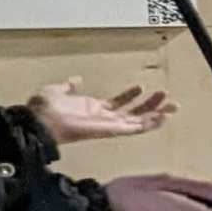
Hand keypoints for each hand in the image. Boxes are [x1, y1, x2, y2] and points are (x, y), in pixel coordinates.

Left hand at [28, 78, 172, 142]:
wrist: (38, 121)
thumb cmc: (43, 109)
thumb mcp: (57, 90)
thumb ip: (68, 86)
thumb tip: (75, 80)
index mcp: (92, 109)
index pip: (117, 104)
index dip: (130, 96)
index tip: (141, 86)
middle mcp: (103, 119)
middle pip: (134, 114)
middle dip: (151, 106)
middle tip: (167, 97)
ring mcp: (108, 125)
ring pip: (139, 121)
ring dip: (156, 113)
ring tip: (173, 105)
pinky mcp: (111, 130)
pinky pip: (135, 128)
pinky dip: (150, 123)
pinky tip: (164, 117)